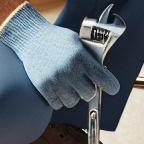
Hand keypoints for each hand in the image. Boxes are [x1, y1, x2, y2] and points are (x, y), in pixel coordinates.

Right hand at [0, 3, 119, 109]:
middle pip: (89, 94)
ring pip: (73, 101)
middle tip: (83, 82)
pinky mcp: (43, 87)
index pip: (102, 78)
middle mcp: (69, 69)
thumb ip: (89, 58)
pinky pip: (58, 105)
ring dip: (73, 95)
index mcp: (80, 56)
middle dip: (88, 89)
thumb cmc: (57, 40)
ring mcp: (55, 80)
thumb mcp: (77, 42)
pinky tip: (58, 87)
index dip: (110, 85)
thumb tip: (103, 74)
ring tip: (68, 83)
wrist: (31, 38)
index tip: (112, 88)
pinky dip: (59, 99)